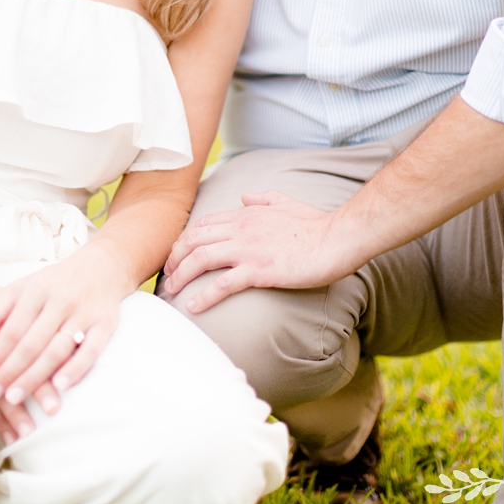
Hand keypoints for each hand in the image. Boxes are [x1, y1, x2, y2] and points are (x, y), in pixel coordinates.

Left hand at [0, 242, 136, 417]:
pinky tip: (60, 386)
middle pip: (32, 343)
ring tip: (16, 396)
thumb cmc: (55, 282)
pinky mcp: (106, 324)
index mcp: (36, 291)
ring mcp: (84, 313)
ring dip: (36, 376)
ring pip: (57, 350)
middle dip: (11, 371)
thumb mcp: (22, 288)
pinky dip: (76, 369)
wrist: (101, 267)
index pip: (13, 329)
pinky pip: (91, 351)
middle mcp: (60, 301)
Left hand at [162, 191, 365, 314]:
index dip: (184, 241)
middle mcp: (240, 230)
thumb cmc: (316, 224)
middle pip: (193, 241)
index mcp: (245, 215)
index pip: (202, 225)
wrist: (336, 238)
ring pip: (200, 260)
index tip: (176, 256)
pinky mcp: (259, 270)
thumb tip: (245, 195)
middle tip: (166, 276)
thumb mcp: (286, 202)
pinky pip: (223, 284)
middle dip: (174, 258)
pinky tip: (193, 307)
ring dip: (181, 276)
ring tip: (172, 291)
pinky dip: (204, 296)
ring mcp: (248, 249)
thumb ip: (263, 198)